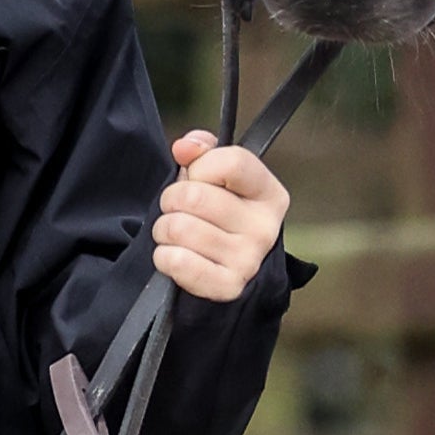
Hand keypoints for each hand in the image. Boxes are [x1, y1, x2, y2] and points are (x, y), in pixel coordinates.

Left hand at [154, 131, 290, 303]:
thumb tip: (185, 147)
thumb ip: (203, 152)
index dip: (201, 166)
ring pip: (180, 228)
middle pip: (196, 196)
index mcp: (270, 194)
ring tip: (174, 233)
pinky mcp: (227, 286)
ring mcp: (248, 259)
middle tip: (177, 208)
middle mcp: (265, 228)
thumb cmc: (218, 215)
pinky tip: (173, 255)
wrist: (224, 269)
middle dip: (172, 199)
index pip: (231, 162)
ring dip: (164, 229)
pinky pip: (177, 261)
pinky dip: (164, 257)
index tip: (197, 177)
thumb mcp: (216, 178)